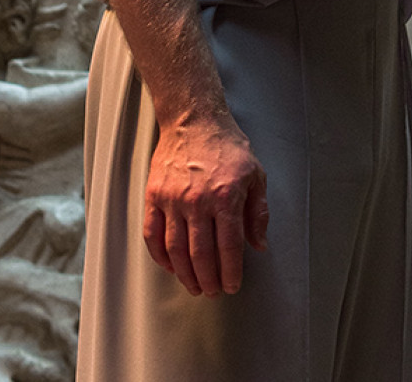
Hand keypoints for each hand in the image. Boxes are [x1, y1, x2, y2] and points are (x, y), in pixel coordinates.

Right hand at [144, 115, 267, 297]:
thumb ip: (258, 212)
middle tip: (213, 292)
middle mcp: (197, 200)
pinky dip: (160, 257)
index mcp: (226, 196)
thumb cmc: (227, 146)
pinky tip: (170, 267)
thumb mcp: (255, 174)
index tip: (232, 286)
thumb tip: (259, 245)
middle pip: (201, 254)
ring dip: (185, 275)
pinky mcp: (154, 196)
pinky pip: (152, 235)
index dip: (231, 272)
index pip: (229, 247)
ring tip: (194, 286)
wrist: (194, 119)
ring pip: (176, 250)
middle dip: (208, 280)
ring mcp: (172, 199)